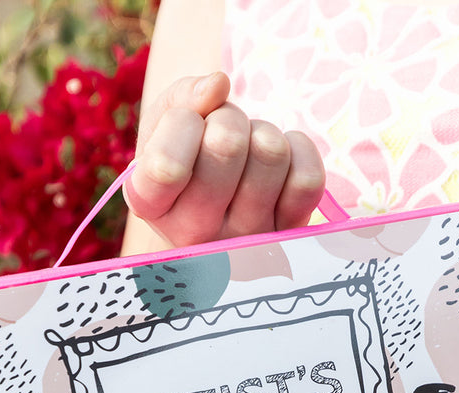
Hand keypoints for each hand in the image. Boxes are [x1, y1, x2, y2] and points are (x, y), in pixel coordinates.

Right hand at [126, 72, 325, 246]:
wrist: (219, 202)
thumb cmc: (186, 155)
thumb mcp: (164, 124)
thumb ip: (181, 97)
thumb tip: (218, 85)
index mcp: (150, 206)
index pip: (168, 166)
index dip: (183, 122)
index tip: (186, 126)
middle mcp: (195, 235)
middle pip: (228, 144)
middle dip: (228, 119)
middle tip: (223, 135)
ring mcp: (244, 241)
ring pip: (272, 152)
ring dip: (263, 134)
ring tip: (250, 153)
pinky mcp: (287, 235)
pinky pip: (308, 179)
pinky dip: (299, 150)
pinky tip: (281, 163)